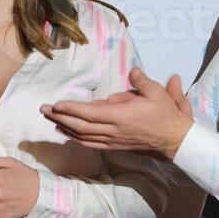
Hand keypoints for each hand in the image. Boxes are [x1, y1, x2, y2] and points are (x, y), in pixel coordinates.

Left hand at [41, 67, 193, 157]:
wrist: (175, 140)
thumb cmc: (166, 115)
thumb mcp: (158, 93)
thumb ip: (142, 82)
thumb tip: (132, 71)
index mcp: (122, 116)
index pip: (91, 113)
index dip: (72, 110)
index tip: (56, 104)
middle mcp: (114, 130)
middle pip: (80, 126)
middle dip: (60, 117)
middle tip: (43, 110)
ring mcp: (113, 140)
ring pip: (83, 136)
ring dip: (65, 127)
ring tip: (50, 119)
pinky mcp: (114, 146)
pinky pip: (91, 143)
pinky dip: (76, 138)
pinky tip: (67, 132)